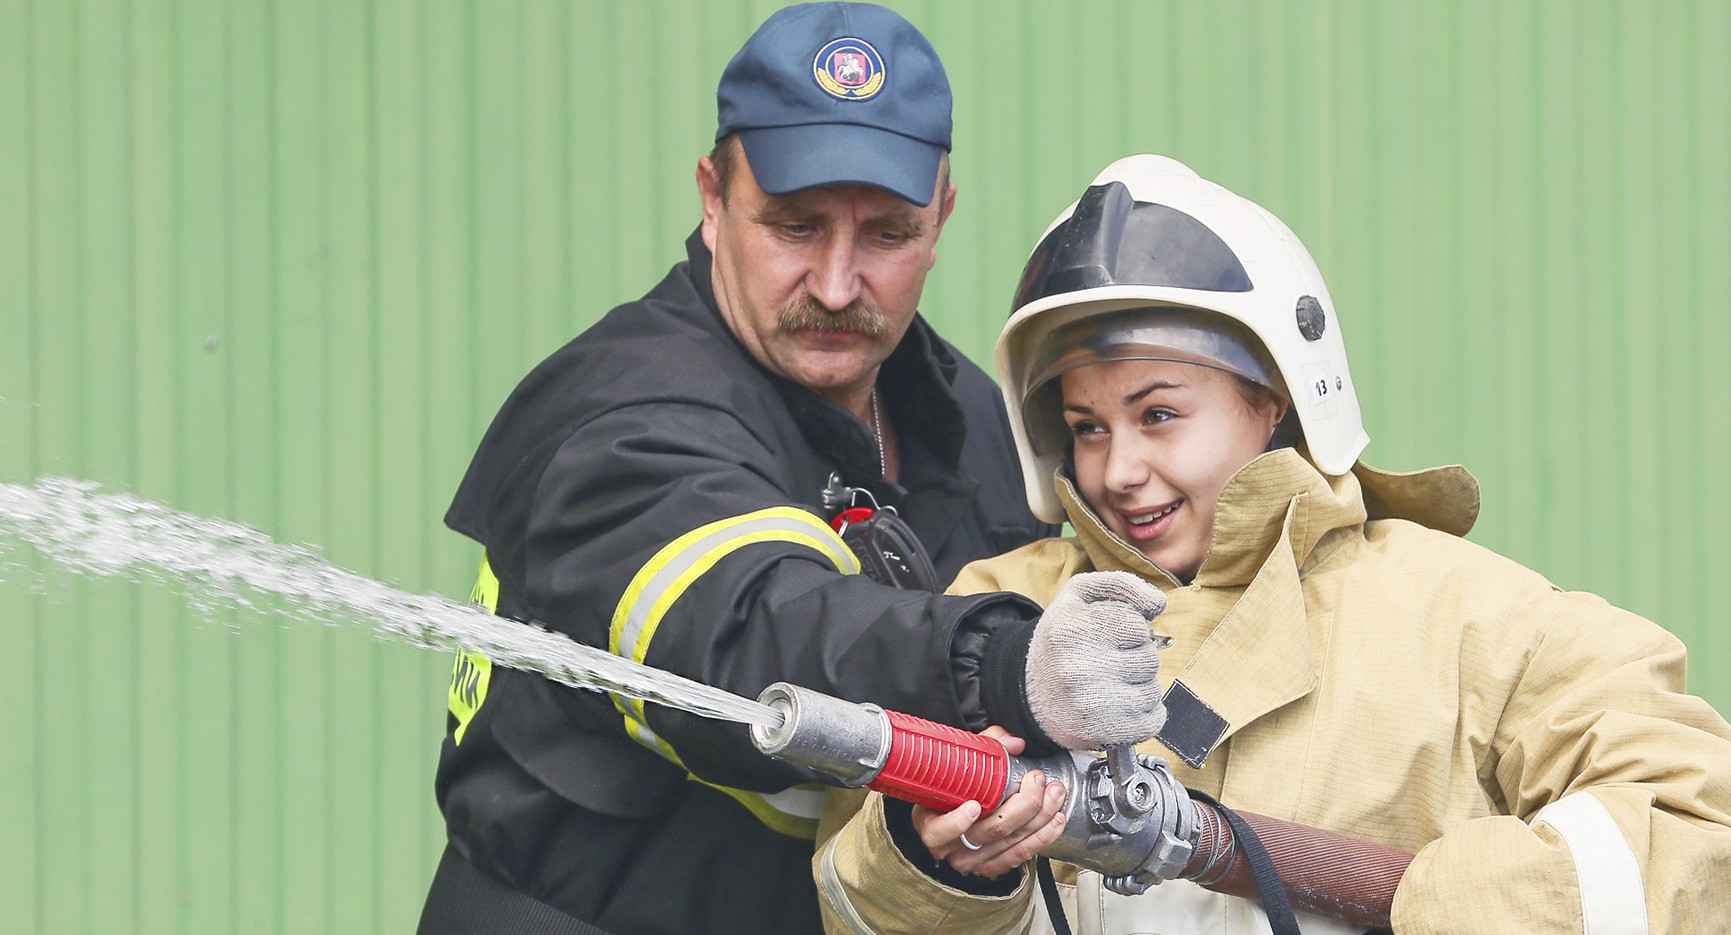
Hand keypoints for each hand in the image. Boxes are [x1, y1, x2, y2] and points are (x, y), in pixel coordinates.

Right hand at [912, 728, 1066, 877]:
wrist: (952, 813)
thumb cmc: (953, 789)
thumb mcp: (959, 763)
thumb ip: (985, 746)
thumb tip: (1014, 743)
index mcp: (931, 824)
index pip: (938, 831)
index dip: (956, 823)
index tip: (973, 805)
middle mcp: (952, 847)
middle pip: (990, 832)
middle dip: (1023, 805)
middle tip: (1037, 780)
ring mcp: (974, 860)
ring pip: (1011, 843)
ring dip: (1040, 818)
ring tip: (1053, 794)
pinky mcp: (994, 866)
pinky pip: (1021, 856)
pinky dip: (1043, 838)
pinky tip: (1055, 820)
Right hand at [1026, 570, 1167, 748]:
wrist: (1030, 693)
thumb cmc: (1062, 640)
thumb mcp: (1079, 596)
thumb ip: (1121, 586)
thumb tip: (1158, 603)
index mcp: (1071, 630)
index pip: (1138, 626)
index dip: (1130, 630)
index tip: (1107, 636)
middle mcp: (1078, 669)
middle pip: (1149, 659)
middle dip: (1135, 658)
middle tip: (1105, 662)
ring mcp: (1091, 706)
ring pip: (1153, 690)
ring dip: (1138, 686)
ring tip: (1108, 685)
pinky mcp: (1105, 734)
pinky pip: (1155, 719)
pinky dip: (1143, 713)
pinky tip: (1117, 706)